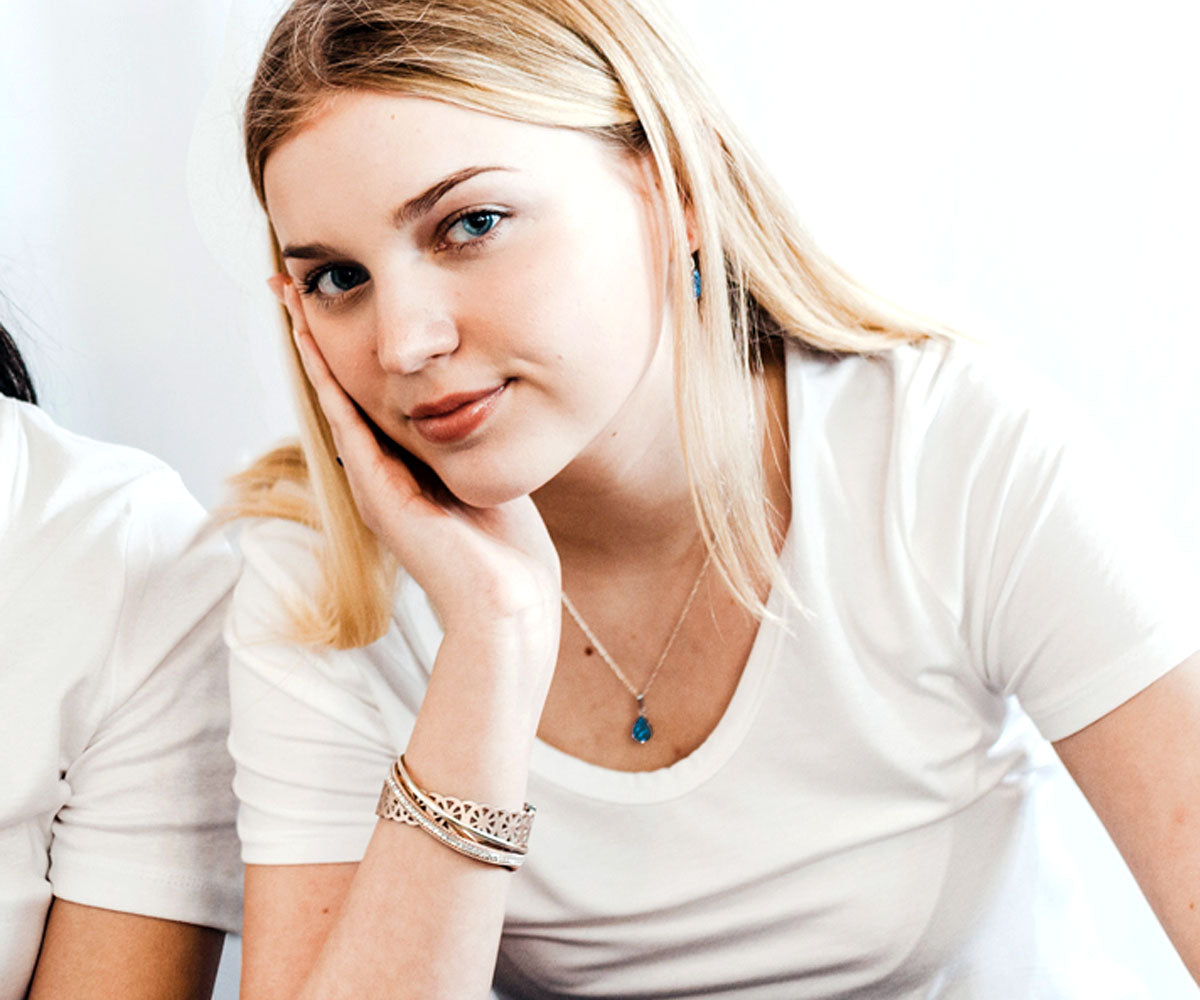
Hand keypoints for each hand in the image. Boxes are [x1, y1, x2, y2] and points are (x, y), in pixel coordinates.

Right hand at [273, 278, 561, 646]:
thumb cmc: (509, 551)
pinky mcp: (376, 490)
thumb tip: (478, 407)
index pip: (370, 396)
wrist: (506, 600)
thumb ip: (470, 447)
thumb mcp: (487, 478)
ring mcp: (373, 482)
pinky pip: (345, 421)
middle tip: (288, 283)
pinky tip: (310, 340)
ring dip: (309, 344)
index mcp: (407, 468)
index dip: (348, 350)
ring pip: (332, 397)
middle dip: (315, 336)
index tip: (336, 304)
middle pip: (339, 389)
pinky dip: (326, 379)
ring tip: (286, 294)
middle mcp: (380, 472)